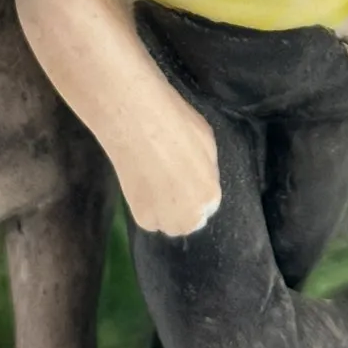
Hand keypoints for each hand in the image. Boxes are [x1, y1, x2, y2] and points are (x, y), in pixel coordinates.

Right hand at [113, 93, 220, 236]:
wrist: (138, 124)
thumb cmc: (175, 125)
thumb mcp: (206, 142)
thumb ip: (206, 168)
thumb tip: (202, 177)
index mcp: (209, 195)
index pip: (208, 206)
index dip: (196, 190)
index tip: (186, 179)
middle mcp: (189, 216)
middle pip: (189, 220)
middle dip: (183, 205)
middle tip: (169, 182)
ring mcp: (164, 220)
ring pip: (168, 223)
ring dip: (165, 210)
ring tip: (154, 183)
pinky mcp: (141, 218)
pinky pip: (149, 218)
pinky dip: (145, 205)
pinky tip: (141, 183)